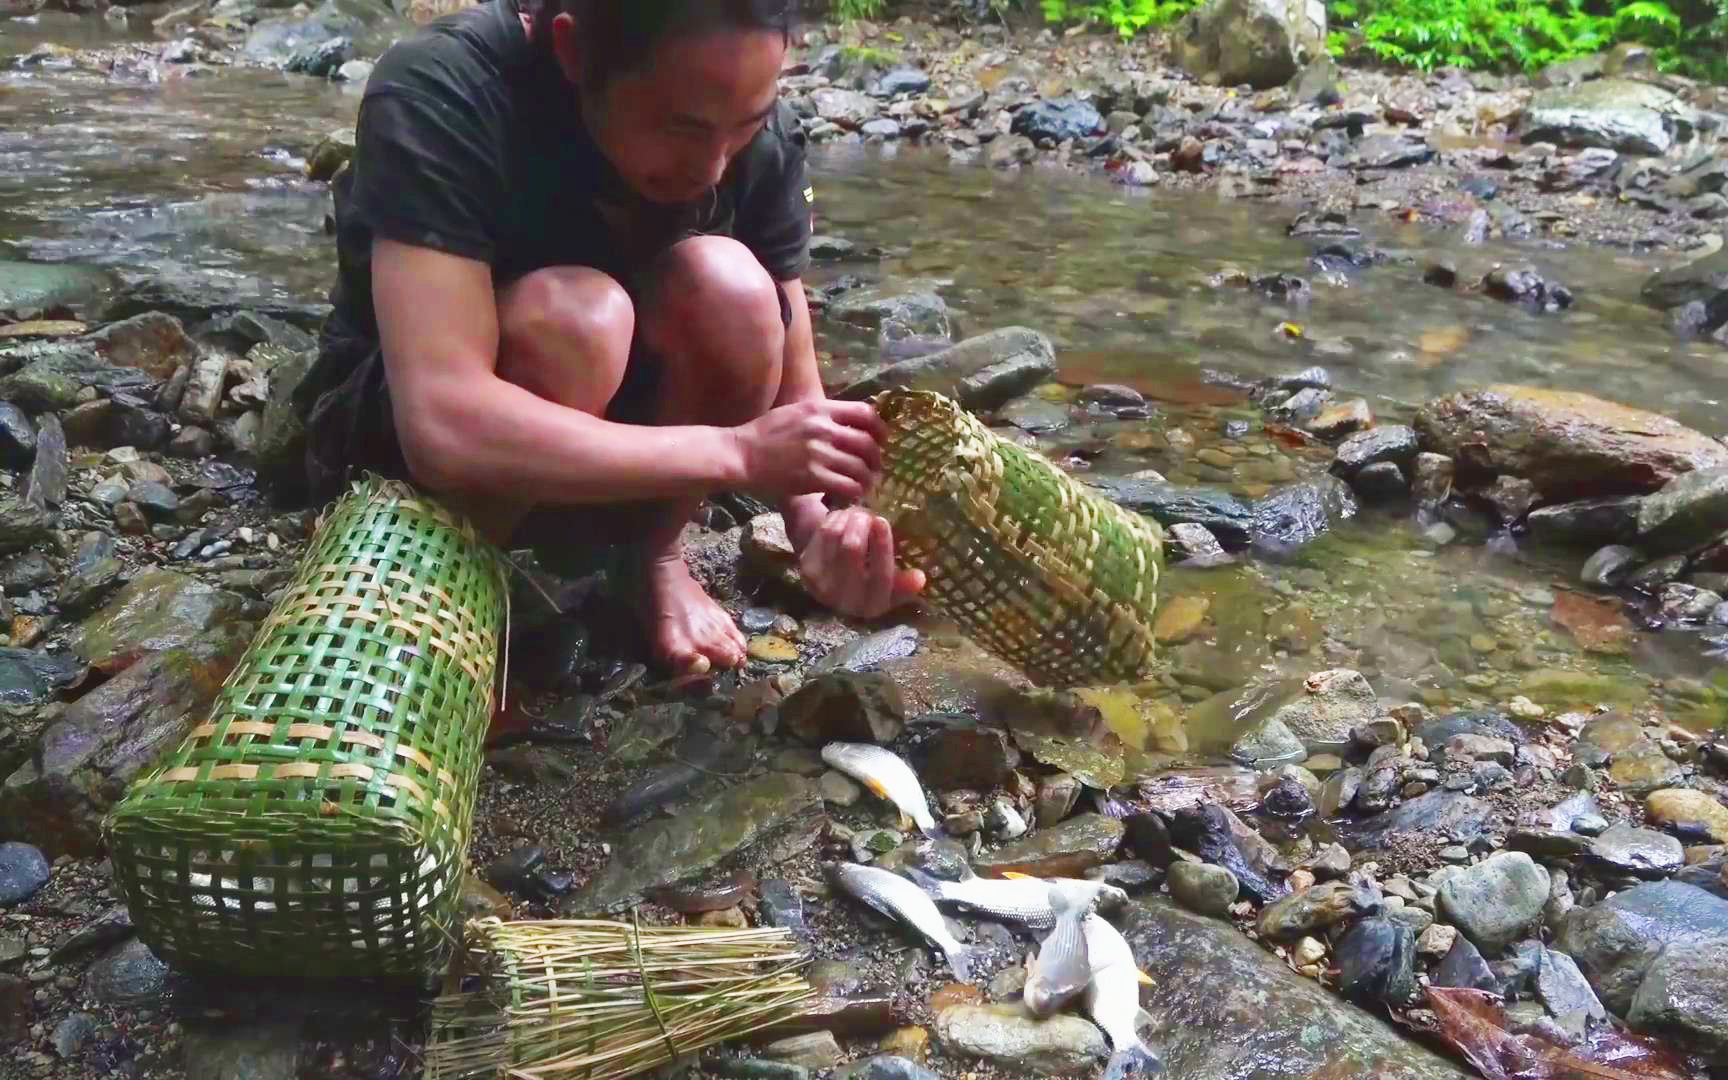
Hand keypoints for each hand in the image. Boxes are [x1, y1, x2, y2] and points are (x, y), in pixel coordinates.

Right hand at [731, 400, 884, 501]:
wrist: (740, 455)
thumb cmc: (764, 434)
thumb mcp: (794, 412)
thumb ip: (822, 415)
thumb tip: (849, 424)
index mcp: (820, 408)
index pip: (865, 413)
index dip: (880, 429)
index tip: (880, 441)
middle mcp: (823, 428)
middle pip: (868, 443)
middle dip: (876, 460)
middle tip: (873, 470)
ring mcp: (819, 453)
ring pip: (861, 468)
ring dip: (867, 480)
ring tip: (863, 486)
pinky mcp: (813, 477)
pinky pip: (849, 486)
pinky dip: (854, 493)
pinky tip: (849, 495)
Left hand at [797, 506, 925, 619]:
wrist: (833, 580)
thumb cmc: (870, 578)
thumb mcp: (890, 584)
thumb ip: (904, 584)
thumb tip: (920, 578)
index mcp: (873, 606)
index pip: (881, 577)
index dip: (882, 547)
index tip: (883, 521)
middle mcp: (846, 602)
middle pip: (852, 549)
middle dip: (862, 523)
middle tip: (869, 513)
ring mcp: (822, 586)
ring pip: (836, 536)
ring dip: (848, 518)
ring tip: (857, 513)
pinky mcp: (807, 570)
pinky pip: (823, 533)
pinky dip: (835, 520)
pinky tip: (843, 517)